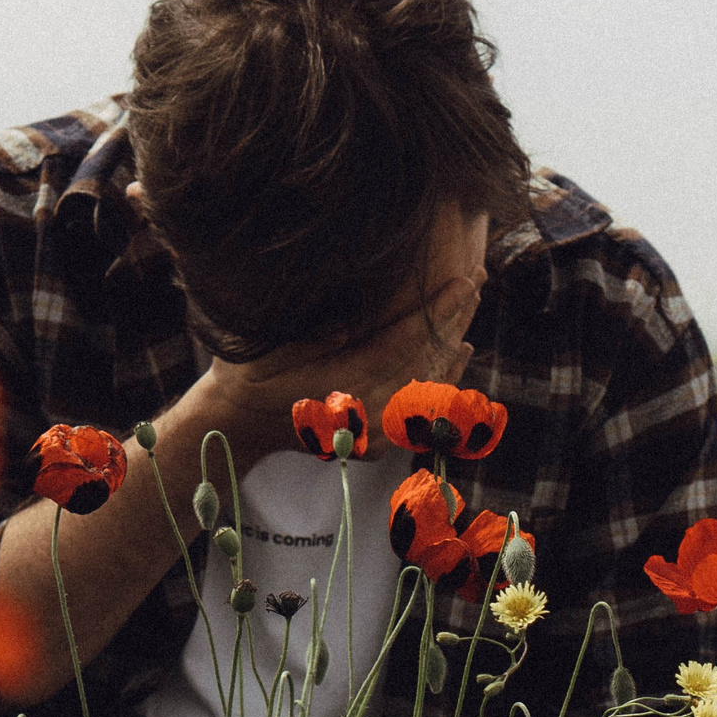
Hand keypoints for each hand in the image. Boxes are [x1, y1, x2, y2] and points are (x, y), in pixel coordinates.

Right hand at [182, 266, 487, 464]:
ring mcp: (377, 433)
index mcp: (344, 389)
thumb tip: (356, 322)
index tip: (463, 280)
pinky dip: (444, 376)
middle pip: (425, 362)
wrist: (238, 424)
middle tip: (478, 278)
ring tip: (472, 302)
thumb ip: (313, 339)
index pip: (404, 344)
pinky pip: (421, 404)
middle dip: (454, 319)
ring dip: (453, 341)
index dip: (436, 311)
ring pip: (430, 383)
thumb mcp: (270, 349)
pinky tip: (462, 349)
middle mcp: (368, 416)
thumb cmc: (247, 376)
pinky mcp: (380, 438)